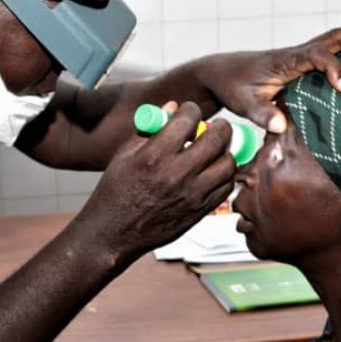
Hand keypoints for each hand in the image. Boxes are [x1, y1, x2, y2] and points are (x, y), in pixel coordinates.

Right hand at [75, 102, 236, 266]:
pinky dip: (224, 175)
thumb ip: (150, 128)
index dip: (190, 110)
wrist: (112, 234)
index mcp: (153, 156)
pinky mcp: (199, 212)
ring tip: (214, 151)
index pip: (187, 119)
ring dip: (224, 152)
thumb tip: (173, 107)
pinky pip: (226, 187)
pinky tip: (212, 171)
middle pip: (217, 138)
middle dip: (219, 126)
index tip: (189, 112)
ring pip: (228, 163)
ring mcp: (191, 195)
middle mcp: (175, 175)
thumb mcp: (124, 155)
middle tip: (215, 127)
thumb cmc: (115, 192)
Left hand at [197, 25, 340, 133]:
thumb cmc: (232, 86)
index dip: (333, 68)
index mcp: (285, 60)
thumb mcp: (242, 103)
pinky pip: (330, 54)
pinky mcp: (301, 65)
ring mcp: (300, 57)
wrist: (219, 73)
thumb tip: (281, 126)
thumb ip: (261, 114)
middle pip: (333, 37)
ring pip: (335, 42)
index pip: (316, 55)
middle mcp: (297, 54)